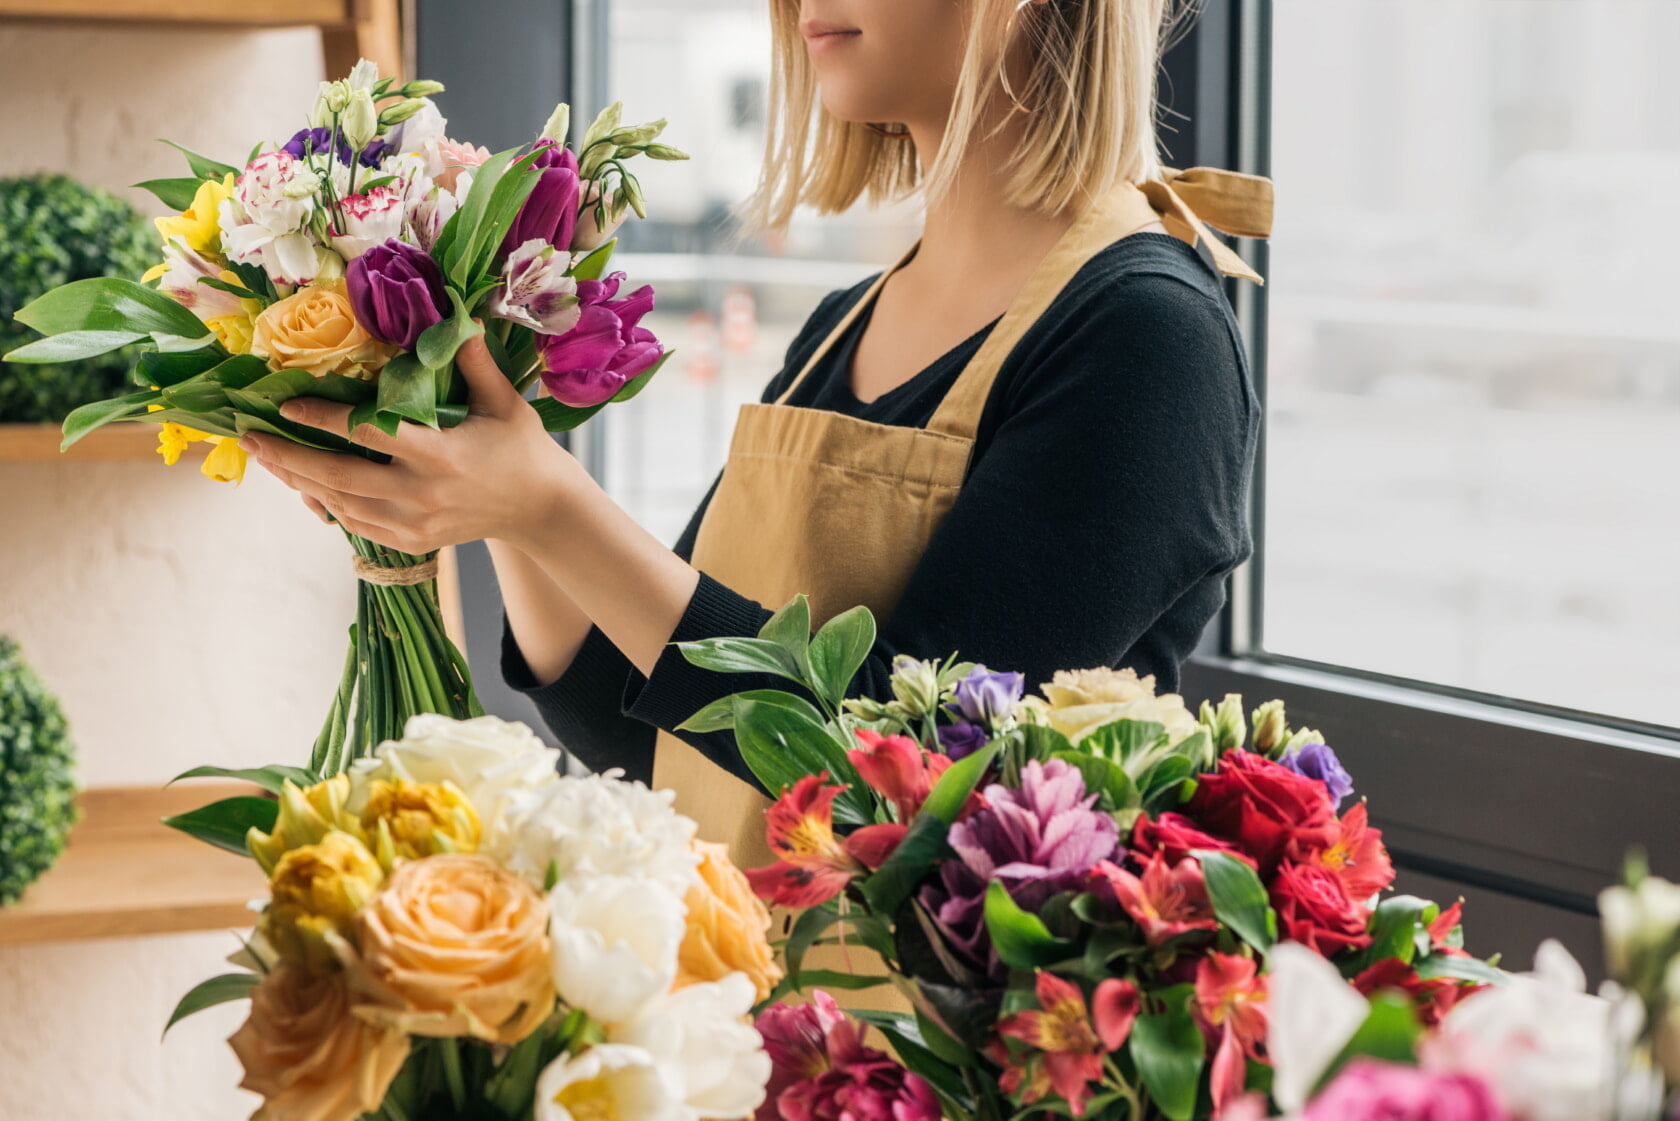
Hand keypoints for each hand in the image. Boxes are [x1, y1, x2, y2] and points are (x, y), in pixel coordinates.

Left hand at [240, 332, 574, 553]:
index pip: (369, 434)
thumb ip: (474, 361)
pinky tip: (306, 486)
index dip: (324, 418)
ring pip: (342, 504)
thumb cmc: (522, 449)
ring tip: (269, 459)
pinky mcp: (413, 541)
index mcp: (442, 455)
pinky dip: (328, 505)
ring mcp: (416, 523)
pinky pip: (358, 525)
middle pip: (340, 477)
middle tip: (251, 440)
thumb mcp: (504, 401)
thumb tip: (455, 313)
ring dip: (301, 482)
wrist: (541, 509)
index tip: (287, 404)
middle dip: (290, 458)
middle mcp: (423, 494)